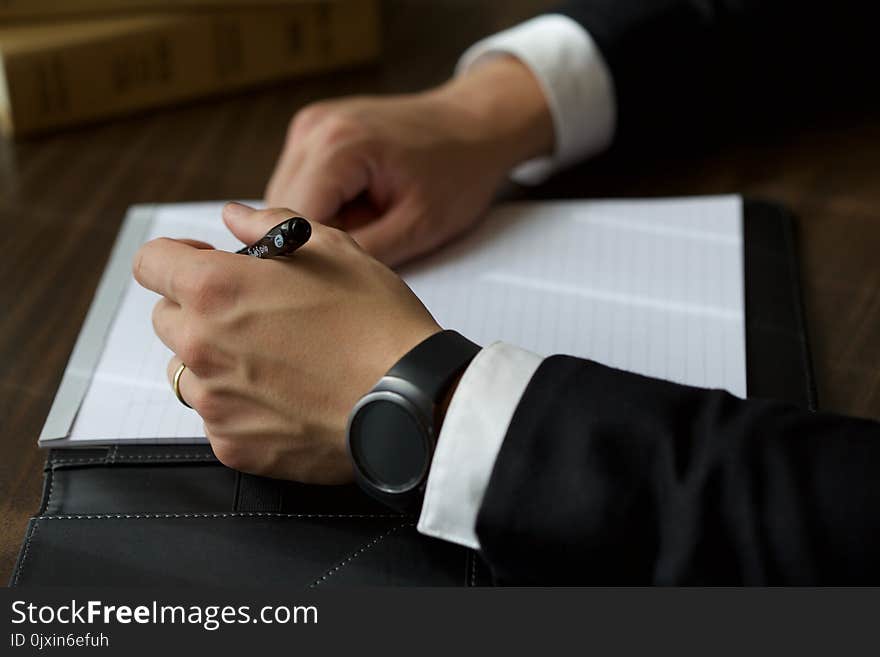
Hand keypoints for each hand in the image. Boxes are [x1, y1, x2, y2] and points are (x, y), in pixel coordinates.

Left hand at [133, 203, 440, 483]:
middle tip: (255, 313)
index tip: (205, 264)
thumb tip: (234, 216)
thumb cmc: (376, 320)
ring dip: (215, 360)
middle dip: (199, 309)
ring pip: (187, 372)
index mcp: (216, 289)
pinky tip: (286, 397)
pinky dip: (240, 406)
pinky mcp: (234, 446)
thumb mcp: (332, 248)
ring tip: (272, 360)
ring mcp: (215, 402)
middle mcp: (202, 346)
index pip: (150, 263)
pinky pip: (217, 418)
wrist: (411, 399)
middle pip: (166, 319)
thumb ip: (268, 225)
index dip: (177, 257)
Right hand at [265, 56, 553, 266]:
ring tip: (366, 224)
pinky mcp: (312, 132)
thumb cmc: (458, 172)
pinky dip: (321, 206)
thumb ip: (361, 255)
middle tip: (360, 253)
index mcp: (338, 147)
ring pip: (283, 201)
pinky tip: (359, 209)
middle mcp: (313, 129)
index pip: (289, 224)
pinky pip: (298, 185)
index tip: (337, 279)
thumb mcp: (417, 227)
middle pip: (278, 212)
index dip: (309, 260)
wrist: (475, 125)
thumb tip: (314, 281)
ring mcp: (308, 126)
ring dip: (314, 225)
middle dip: (311, 242)